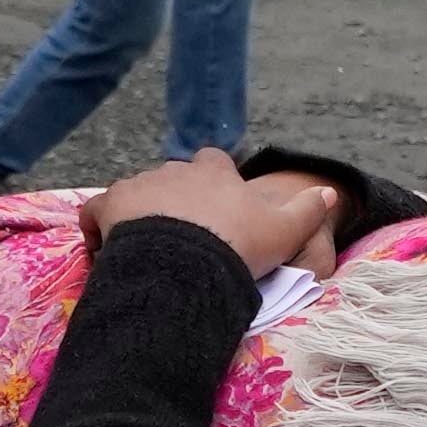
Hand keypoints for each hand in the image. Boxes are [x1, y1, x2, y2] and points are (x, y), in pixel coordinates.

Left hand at [84, 150, 346, 279]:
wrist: (186, 263)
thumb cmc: (237, 246)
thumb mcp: (285, 230)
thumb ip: (309, 209)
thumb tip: (330, 190)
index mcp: (214, 173)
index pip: (214, 163)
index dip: (214, 181)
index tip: (217, 206)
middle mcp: (174, 171)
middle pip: (172, 177)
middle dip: (175, 197)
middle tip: (181, 233)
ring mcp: (138, 186)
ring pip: (137, 193)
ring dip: (140, 213)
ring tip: (147, 248)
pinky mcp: (108, 206)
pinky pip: (96, 211)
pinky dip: (98, 227)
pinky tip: (104, 250)